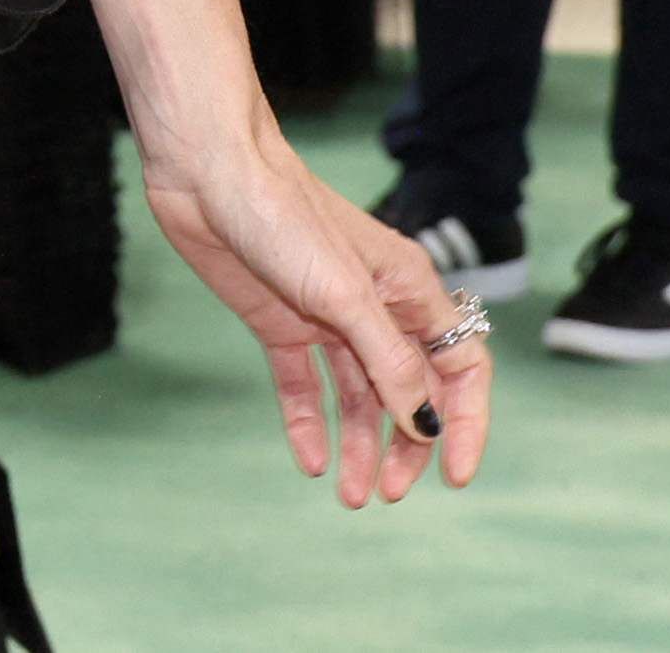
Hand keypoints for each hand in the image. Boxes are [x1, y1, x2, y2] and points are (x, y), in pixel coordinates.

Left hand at [143, 134, 488, 507]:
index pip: (460, 367)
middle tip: (386, 493)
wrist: (205, 173)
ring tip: (350, 496)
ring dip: (359, 445)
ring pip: (358, 395)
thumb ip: (389, 361)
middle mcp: (376, 307)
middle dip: (405, 446)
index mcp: (409, 291)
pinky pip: (304, 384)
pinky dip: (309, 423)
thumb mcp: (344, 296)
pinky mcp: (281, 321)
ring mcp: (327, 316)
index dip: (464, 423)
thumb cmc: (281, 215)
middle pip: (408, 391)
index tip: (453, 477)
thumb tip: (425, 424)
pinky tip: (312, 461)